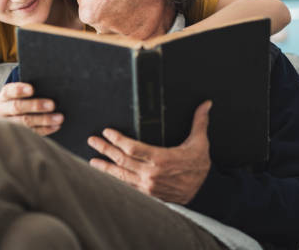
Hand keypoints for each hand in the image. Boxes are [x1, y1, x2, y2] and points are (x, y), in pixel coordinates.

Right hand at [0, 82, 63, 135]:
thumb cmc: (13, 101)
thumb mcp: (13, 94)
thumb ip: (26, 91)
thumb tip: (47, 87)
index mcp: (3, 97)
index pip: (8, 92)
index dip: (19, 90)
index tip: (32, 89)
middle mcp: (2, 110)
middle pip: (17, 107)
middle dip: (35, 106)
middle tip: (52, 105)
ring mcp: (8, 124)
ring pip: (25, 122)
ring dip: (44, 120)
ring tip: (59, 118)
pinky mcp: (16, 134)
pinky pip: (31, 132)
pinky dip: (45, 129)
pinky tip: (55, 126)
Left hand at [87, 100, 211, 204]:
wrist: (205, 190)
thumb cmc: (199, 166)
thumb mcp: (200, 142)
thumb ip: (199, 122)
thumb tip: (205, 104)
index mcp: (161, 159)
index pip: (132, 148)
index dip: (117, 139)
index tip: (107, 132)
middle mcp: (151, 173)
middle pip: (122, 160)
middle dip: (105, 149)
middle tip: (92, 140)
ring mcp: (148, 185)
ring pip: (121, 175)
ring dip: (105, 166)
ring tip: (92, 160)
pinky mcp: (148, 193)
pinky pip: (127, 186)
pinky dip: (115, 180)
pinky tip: (107, 175)